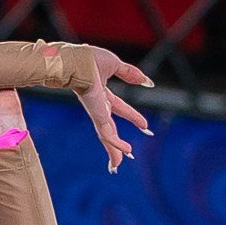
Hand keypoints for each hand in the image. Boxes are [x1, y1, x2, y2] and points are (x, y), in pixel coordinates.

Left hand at [75, 45, 151, 169]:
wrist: (77, 60)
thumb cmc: (89, 58)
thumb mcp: (116, 65)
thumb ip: (132, 74)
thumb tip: (148, 83)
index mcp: (101, 93)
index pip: (119, 108)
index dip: (132, 116)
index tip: (144, 126)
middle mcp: (98, 106)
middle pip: (109, 129)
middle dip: (116, 143)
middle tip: (124, 156)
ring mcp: (96, 112)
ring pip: (106, 136)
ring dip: (113, 151)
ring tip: (117, 166)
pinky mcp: (97, 116)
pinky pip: (108, 133)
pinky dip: (116, 143)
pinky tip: (126, 151)